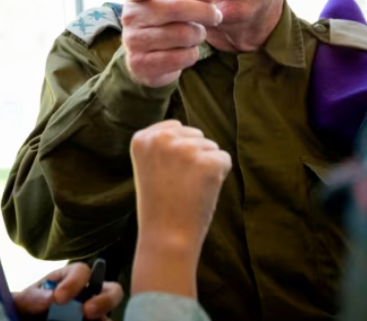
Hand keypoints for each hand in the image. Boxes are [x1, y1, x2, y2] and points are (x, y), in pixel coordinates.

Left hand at [13, 262, 123, 319]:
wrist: (26, 320)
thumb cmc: (25, 309)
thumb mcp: (22, 302)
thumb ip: (32, 298)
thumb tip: (50, 298)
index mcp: (70, 279)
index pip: (82, 272)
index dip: (74, 283)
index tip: (59, 298)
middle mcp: (89, 296)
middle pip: (112, 291)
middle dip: (104, 300)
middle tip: (87, 312)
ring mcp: (94, 317)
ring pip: (109, 317)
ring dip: (103, 320)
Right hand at [121, 0, 221, 87]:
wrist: (150, 60)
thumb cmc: (167, 24)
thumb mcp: (180, 5)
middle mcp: (131, 17)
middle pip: (178, 9)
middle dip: (205, 13)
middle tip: (215, 16)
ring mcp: (133, 42)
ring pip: (184, 35)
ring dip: (198, 36)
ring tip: (194, 35)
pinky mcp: (141, 64)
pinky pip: (180, 58)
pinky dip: (191, 55)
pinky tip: (185, 52)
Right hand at [130, 120, 231, 297]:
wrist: (166, 238)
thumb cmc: (159, 206)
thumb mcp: (149, 167)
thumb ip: (164, 146)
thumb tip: (191, 133)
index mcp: (142, 139)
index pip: (175, 128)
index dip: (177, 154)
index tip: (166, 175)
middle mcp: (163, 139)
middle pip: (195, 136)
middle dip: (194, 158)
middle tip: (179, 186)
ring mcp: (186, 149)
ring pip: (211, 148)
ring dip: (206, 167)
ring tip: (188, 191)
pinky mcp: (209, 162)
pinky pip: (224, 160)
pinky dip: (219, 177)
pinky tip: (202, 193)